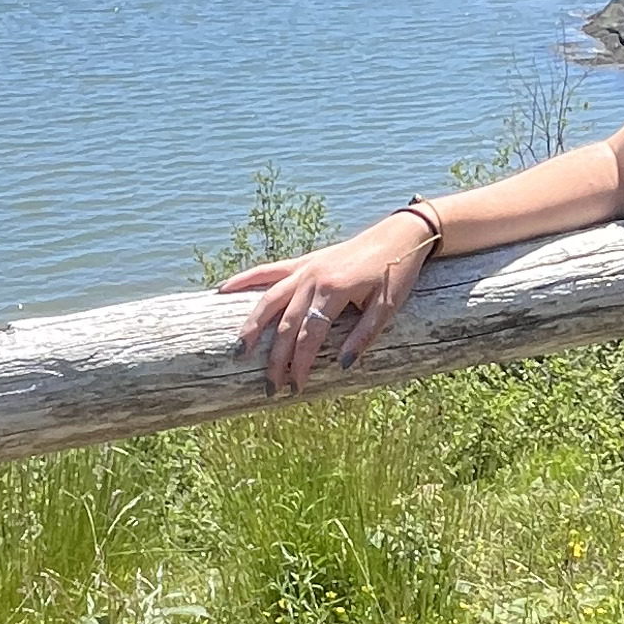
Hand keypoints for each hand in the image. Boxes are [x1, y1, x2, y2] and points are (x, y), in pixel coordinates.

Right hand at [216, 212, 436, 396]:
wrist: (401, 235)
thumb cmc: (398, 272)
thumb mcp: (389, 307)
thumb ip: (364, 336)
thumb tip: (340, 366)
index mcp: (334, 290)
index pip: (309, 335)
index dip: (300, 363)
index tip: (296, 387)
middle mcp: (313, 278)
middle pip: (286, 323)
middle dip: (276, 358)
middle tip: (269, 387)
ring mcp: (305, 268)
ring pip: (269, 299)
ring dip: (252, 326)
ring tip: (238, 351)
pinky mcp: (304, 261)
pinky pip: (269, 271)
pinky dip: (245, 280)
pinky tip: (222, 290)